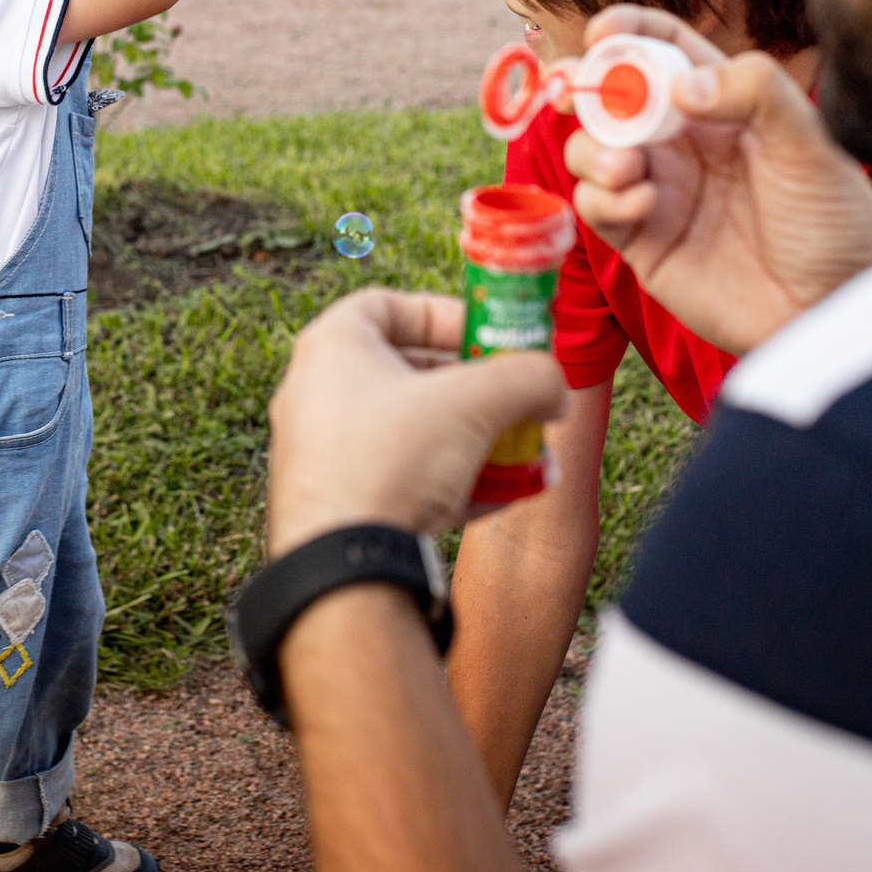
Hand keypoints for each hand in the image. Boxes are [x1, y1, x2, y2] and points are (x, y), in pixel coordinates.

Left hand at [266, 290, 565, 556]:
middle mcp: (315, 394)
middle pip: (407, 374)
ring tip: (522, 457)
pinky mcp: (334, 505)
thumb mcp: (477, 403)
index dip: (447, 314)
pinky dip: (449, 481)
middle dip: (473, 388)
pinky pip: (400, 479)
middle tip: (514, 399)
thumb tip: (556, 388)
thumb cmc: (393, 461)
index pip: (388, 305)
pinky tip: (501, 498)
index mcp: (332, 348)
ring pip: (410, 433)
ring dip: (472, 441)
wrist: (344, 567)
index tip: (491, 335)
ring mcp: (320, 453)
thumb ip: (529, 378)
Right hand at [563, 6, 871, 353]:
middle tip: (576, 93)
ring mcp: (660, 192)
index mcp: (723, 106)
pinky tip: (643, 203)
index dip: (629, 33)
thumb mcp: (810, 144)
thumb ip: (754, 93)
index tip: (601, 30)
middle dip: (585, 88)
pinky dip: (604, 199)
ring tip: (628, 167)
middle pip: (611, 98)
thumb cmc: (835, 223)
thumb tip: (680, 84)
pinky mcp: (644, 243)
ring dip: (594, 150)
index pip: (665, 51)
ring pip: (591, 151)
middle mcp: (684, 144)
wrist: (837, 309)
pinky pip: (595, 209)